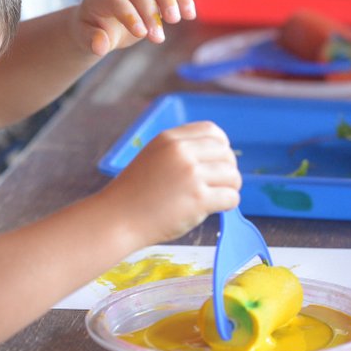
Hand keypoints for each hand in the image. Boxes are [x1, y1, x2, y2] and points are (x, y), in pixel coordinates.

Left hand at [71, 0, 196, 56]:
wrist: (99, 22)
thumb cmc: (91, 29)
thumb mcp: (85, 37)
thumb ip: (91, 40)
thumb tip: (100, 47)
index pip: (117, 0)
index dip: (130, 15)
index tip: (141, 34)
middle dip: (150, 13)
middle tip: (157, 38)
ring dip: (168, 1)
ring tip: (174, 21)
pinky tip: (190, 15)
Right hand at [101, 121, 241, 245]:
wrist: (117, 219)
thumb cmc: (134, 194)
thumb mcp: (153, 157)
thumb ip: (180, 151)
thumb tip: (218, 156)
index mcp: (170, 139)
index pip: (212, 131)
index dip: (221, 147)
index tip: (216, 162)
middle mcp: (182, 152)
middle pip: (227, 154)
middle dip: (227, 171)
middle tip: (215, 186)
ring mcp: (191, 175)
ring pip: (233, 176)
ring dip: (229, 188)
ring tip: (214, 198)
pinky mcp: (198, 199)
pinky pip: (231, 197)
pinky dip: (228, 204)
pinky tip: (213, 208)